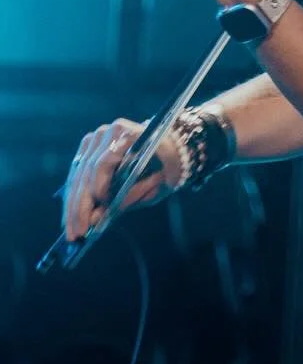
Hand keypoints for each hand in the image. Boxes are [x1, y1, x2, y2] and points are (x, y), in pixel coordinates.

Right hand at [60, 118, 182, 241]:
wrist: (171, 146)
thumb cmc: (168, 165)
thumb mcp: (158, 184)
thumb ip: (130, 198)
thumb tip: (95, 218)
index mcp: (131, 134)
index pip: (104, 163)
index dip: (97, 189)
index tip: (95, 213)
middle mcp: (110, 132)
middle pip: (86, 171)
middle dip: (79, 205)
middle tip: (75, 232)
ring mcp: (96, 138)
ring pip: (77, 176)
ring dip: (72, 205)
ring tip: (70, 230)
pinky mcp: (88, 147)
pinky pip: (76, 175)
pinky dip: (74, 197)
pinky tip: (71, 216)